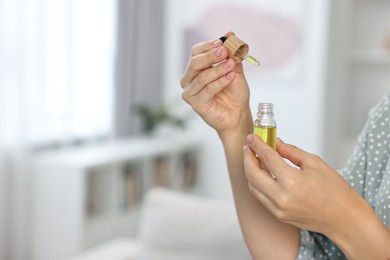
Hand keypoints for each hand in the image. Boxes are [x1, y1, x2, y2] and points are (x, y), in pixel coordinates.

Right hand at [180, 32, 250, 138]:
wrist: (238, 114)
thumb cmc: (234, 93)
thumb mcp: (235, 69)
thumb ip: (232, 53)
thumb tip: (230, 34)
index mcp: (195, 69)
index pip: (196, 52)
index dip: (208, 46)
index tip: (222, 42)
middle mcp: (189, 80)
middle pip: (195, 63)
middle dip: (211, 56)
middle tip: (225, 51)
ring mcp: (190, 93)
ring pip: (202, 76)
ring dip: (218, 69)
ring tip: (231, 65)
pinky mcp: (195, 104)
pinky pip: (207, 90)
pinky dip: (220, 82)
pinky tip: (230, 77)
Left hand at [243, 134, 372, 237]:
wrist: (345, 220)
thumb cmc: (336, 191)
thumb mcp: (315, 163)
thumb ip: (292, 152)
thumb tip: (277, 143)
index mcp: (292, 181)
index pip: (267, 157)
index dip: (257, 145)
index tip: (252, 137)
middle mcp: (281, 197)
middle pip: (252, 174)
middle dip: (247, 157)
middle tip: (249, 147)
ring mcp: (278, 209)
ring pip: (253, 187)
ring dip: (250, 171)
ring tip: (254, 159)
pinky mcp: (278, 216)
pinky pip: (260, 197)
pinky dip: (257, 184)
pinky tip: (262, 174)